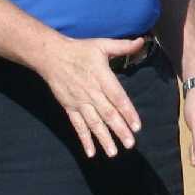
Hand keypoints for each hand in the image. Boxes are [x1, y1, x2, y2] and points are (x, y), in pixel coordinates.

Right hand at [30, 35, 145, 156]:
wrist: (52, 56)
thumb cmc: (80, 50)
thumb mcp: (102, 44)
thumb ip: (123, 46)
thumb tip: (142, 41)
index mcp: (102, 78)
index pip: (118, 98)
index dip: (128, 113)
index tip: (137, 126)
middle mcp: (91, 92)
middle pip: (108, 114)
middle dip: (119, 130)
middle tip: (130, 144)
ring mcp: (79, 101)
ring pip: (93, 123)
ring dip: (104, 139)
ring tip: (113, 153)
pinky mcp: (69, 107)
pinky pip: (77, 126)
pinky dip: (84, 139)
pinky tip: (90, 152)